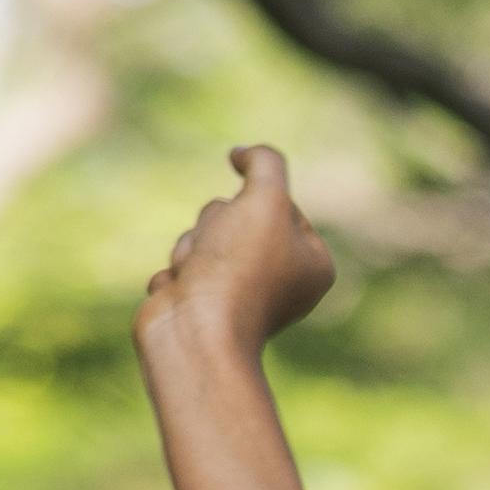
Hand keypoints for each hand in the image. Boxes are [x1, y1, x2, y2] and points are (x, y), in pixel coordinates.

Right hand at [138, 144, 336, 364]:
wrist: (195, 334)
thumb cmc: (238, 269)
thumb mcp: (265, 199)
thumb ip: (264, 162)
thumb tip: (242, 155)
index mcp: (313, 263)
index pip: (274, 200)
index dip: (252, 204)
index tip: (251, 234)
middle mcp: (283, 282)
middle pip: (234, 215)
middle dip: (214, 226)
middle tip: (218, 256)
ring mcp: (241, 296)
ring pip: (201, 238)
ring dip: (190, 249)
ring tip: (197, 278)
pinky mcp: (204, 307)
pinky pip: (180, 268)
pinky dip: (175, 277)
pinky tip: (181, 296)